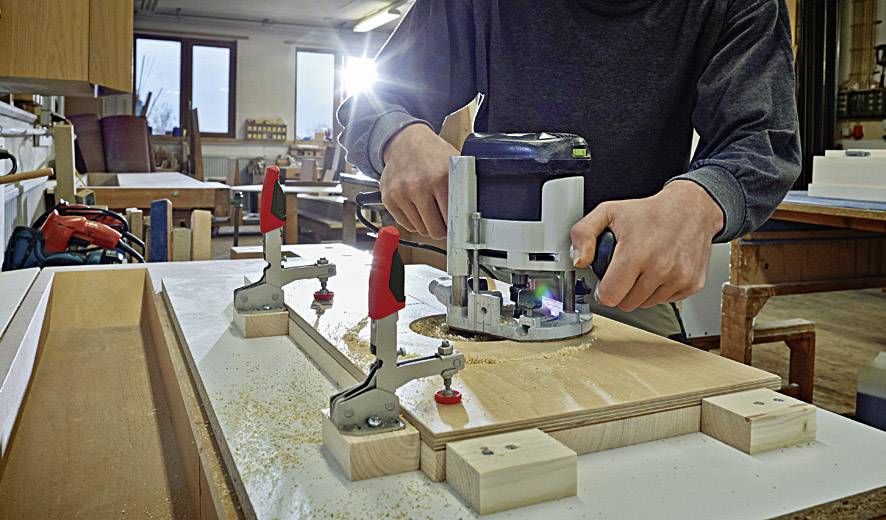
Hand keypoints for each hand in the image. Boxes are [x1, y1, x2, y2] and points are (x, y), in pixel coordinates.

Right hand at [380, 124, 457, 239]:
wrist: (404, 142)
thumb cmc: (432, 155)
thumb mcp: (454, 164)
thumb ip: (464, 187)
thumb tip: (475, 213)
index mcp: (440, 178)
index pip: (451, 219)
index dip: (457, 226)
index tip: (458, 226)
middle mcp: (418, 186)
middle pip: (435, 230)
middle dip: (442, 229)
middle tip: (444, 220)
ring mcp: (401, 194)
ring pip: (420, 230)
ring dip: (427, 224)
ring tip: (430, 208)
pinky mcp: (388, 199)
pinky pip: (406, 225)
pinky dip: (413, 221)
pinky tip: (417, 207)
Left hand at [570, 180, 723, 310]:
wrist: (691, 208)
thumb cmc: (650, 212)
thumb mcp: (608, 212)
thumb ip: (583, 234)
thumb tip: (579, 260)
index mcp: (637, 253)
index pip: (610, 296)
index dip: (603, 291)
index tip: (606, 282)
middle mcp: (661, 268)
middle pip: (627, 303)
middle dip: (621, 290)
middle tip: (626, 270)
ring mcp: (679, 278)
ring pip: (646, 304)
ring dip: (640, 291)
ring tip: (644, 267)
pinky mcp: (692, 284)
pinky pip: (666, 300)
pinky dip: (660, 290)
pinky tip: (661, 270)